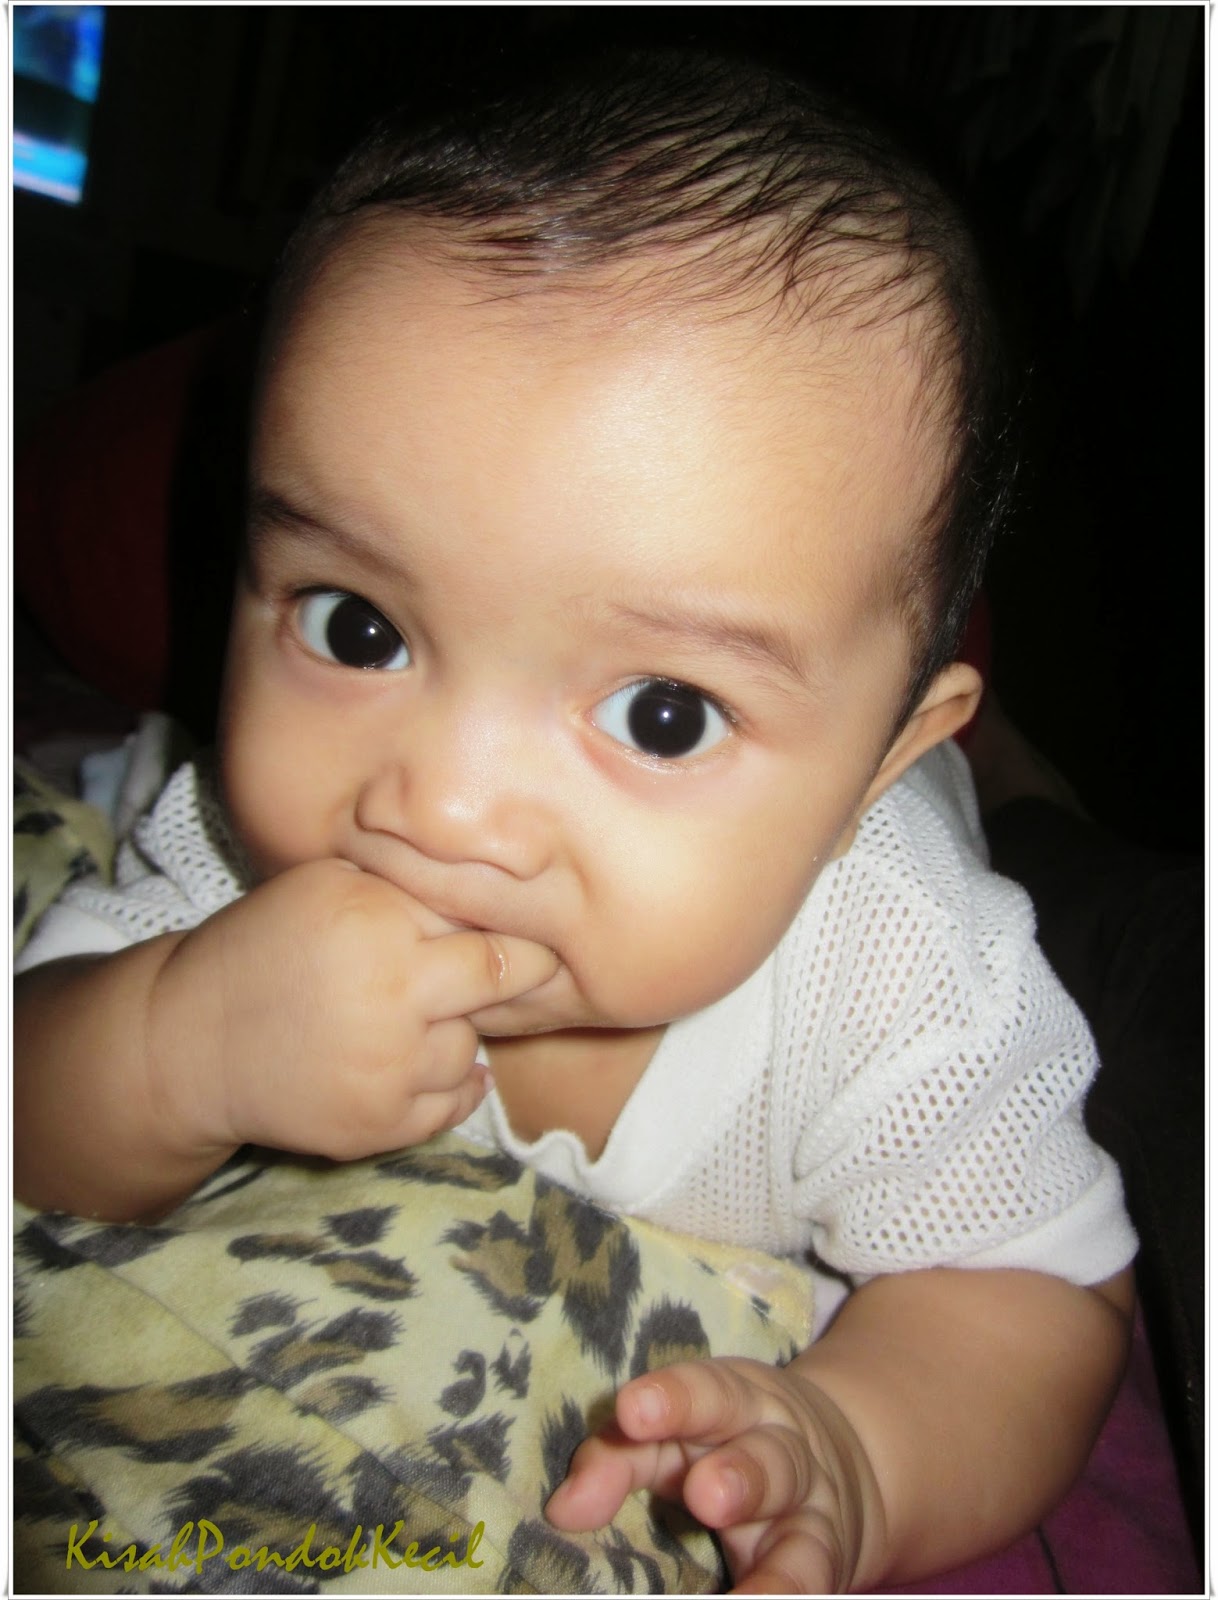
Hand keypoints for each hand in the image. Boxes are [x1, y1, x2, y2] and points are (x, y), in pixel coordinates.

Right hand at [147, 858, 557, 1163]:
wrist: (188, 1043)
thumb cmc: (262, 948)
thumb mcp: (325, 886)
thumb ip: (403, 886)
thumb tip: (499, 890)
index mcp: (376, 921)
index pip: (481, 918)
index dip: (505, 921)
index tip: (521, 924)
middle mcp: (391, 993)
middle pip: (504, 976)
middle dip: (521, 969)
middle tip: (522, 966)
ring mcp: (388, 1065)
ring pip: (472, 1044)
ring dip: (454, 1033)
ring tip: (407, 1022)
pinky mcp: (380, 1123)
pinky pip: (456, 1102)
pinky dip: (450, 1085)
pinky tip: (417, 1063)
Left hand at [545, 1356, 881, 1593]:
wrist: (842, 1462)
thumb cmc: (724, 1444)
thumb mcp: (676, 1434)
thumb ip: (617, 1459)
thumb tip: (562, 1511)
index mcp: (736, 1402)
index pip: (706, 1393)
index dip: (672, 1398)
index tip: (633, 1410)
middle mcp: (781, 1448)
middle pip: (764, 1456)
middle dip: (739, 1474)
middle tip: (705, 1494)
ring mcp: (807, 1506)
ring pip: (798, 1531)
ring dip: (773, 1559)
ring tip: (747, 1597)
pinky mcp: (823, 1557)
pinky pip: (809, 1579)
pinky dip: (783, 1596)